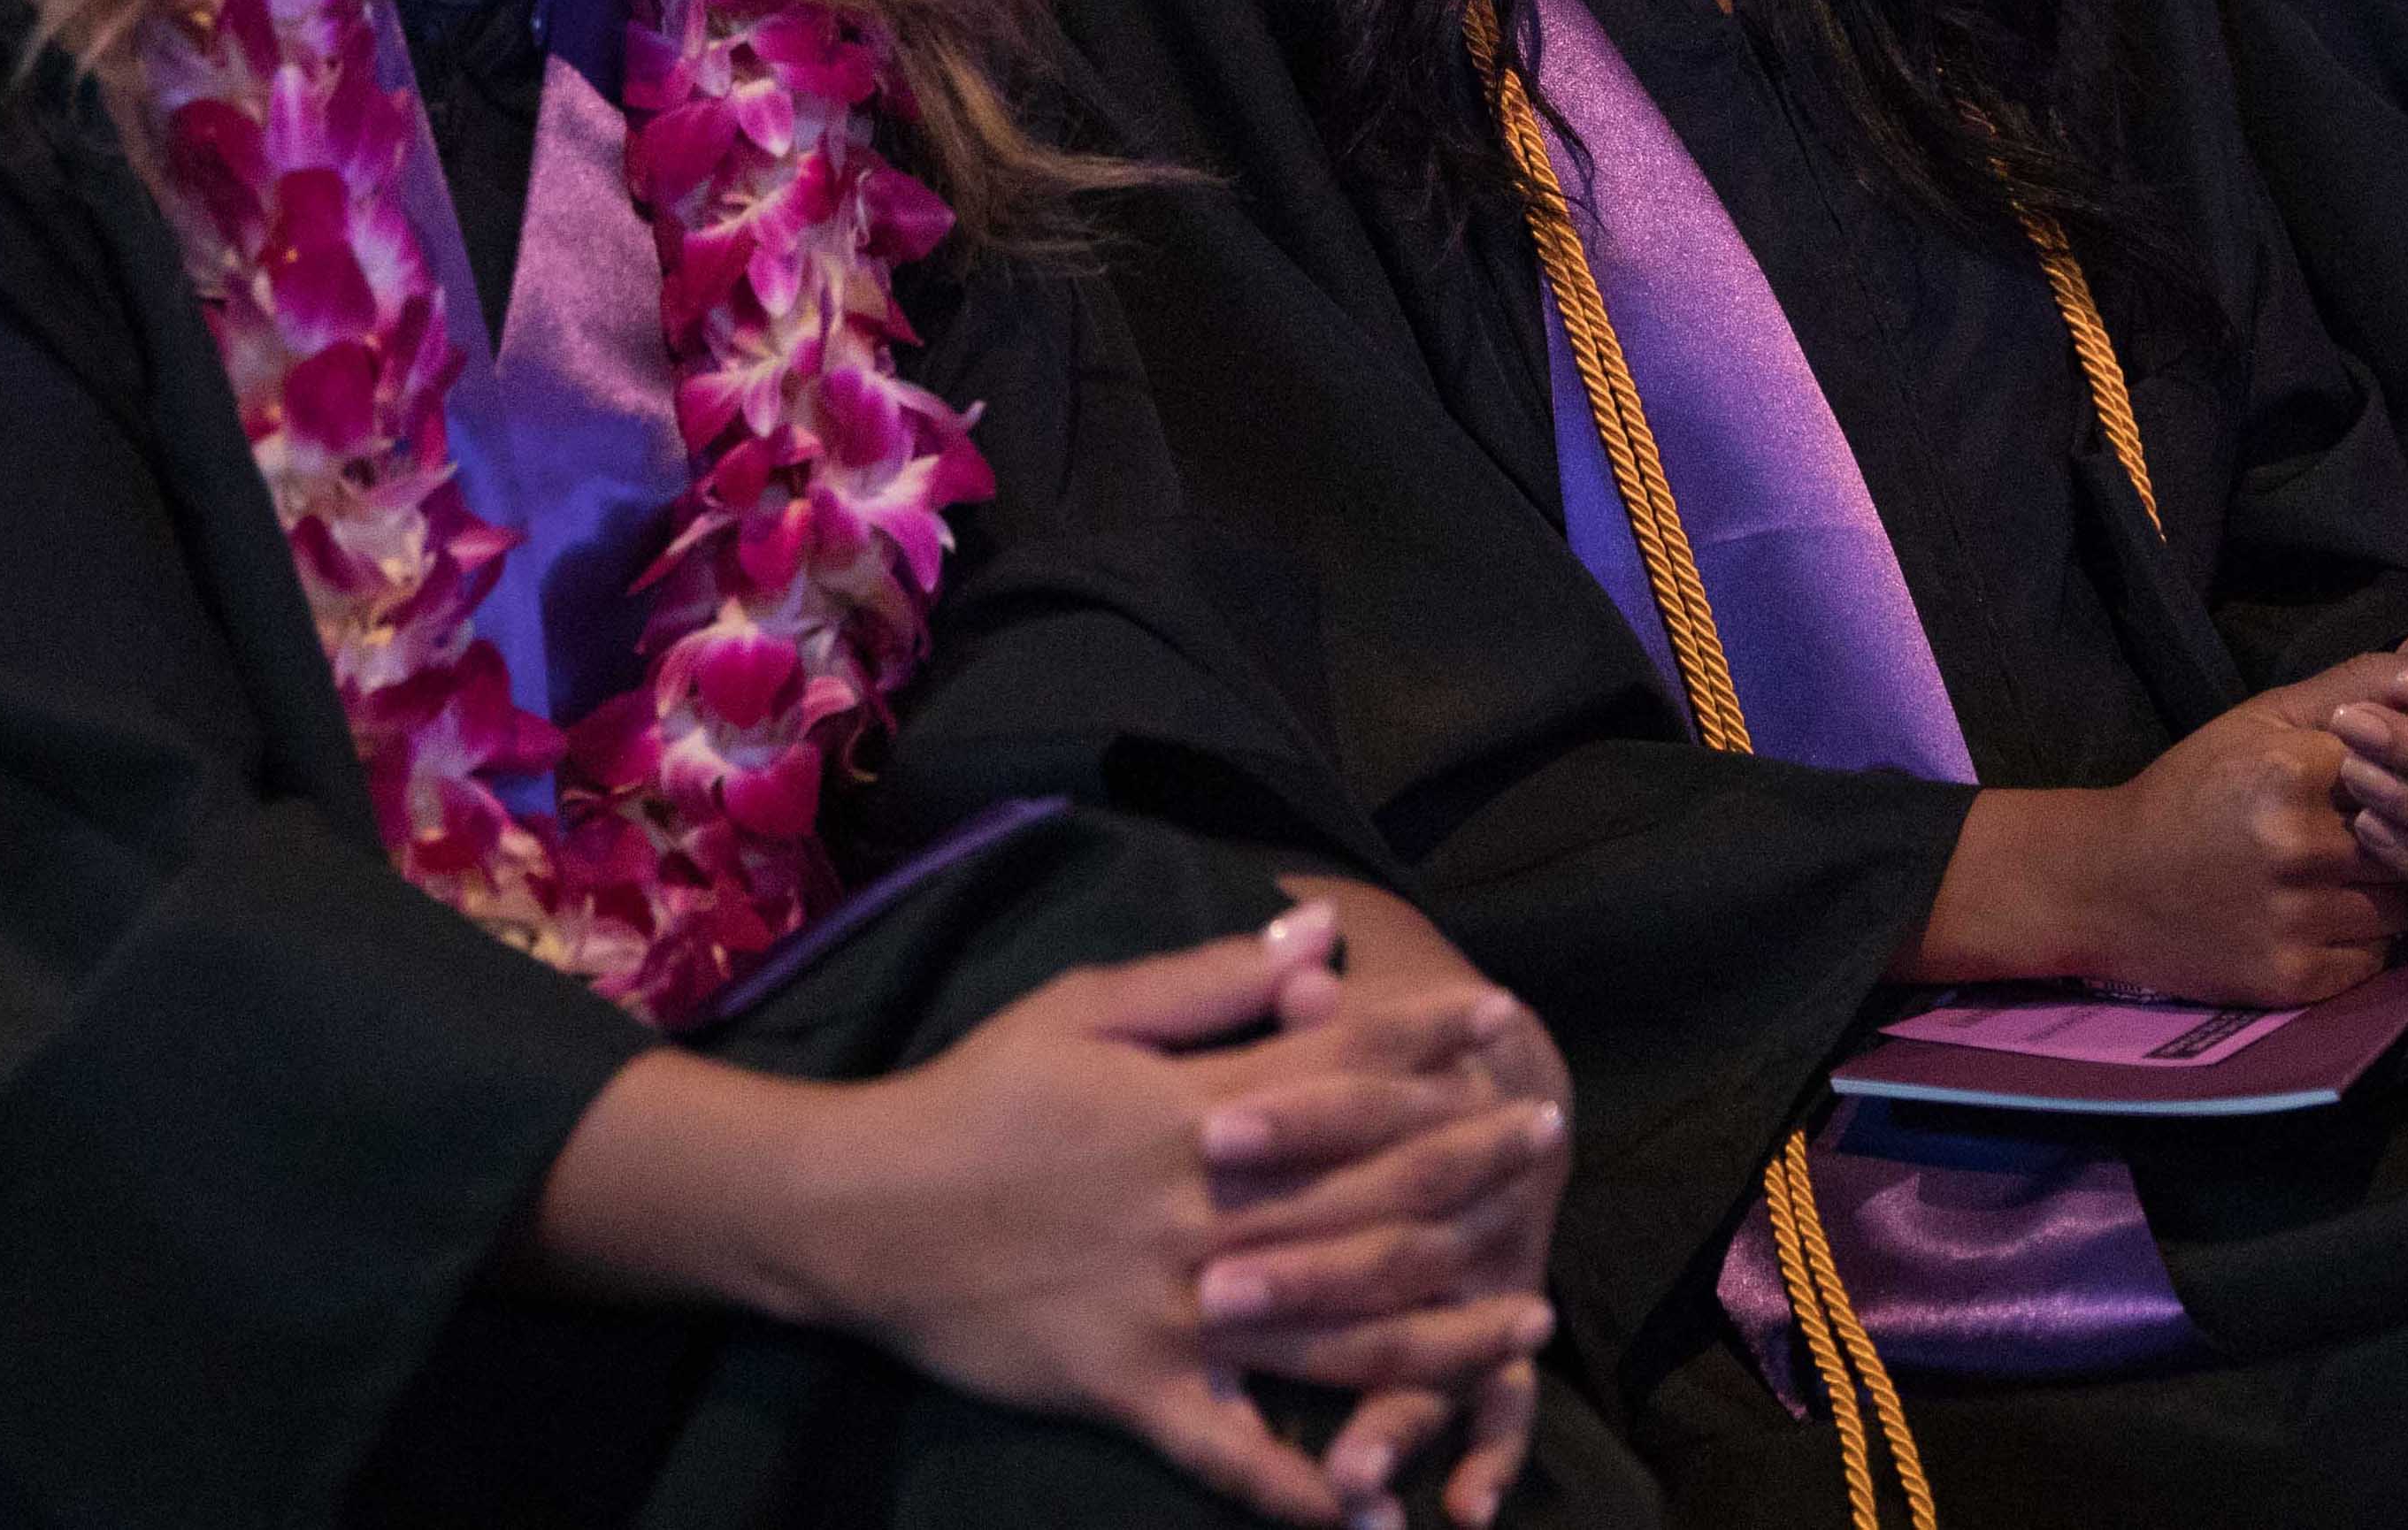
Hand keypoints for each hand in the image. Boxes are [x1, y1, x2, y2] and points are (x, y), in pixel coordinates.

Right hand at [794, 904, 1549, 1527]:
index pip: (1343, 1072)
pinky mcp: (1136, 1392)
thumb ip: (1209, 979)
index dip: (1431, 1043)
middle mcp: (1204, 1215)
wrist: (858, 1214)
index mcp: (1193, 1112)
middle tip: (1549, 1141)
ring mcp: (1177, 1314)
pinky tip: (1379, 1510)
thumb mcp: (1084, 1008)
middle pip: (1368, 1193)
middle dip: (1471, 1165)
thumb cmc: (976, 1094)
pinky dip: (1305, 1489)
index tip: (1503, 1020)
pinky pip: (1234, 1456)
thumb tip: (1317, 934)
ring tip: (1527, 1317)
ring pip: (1339, 1328)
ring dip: (1443, 1328)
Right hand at [1925, 699, 2407, 1007]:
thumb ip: (2355, 686)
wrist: (2105, 884)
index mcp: (2289, 771)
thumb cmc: (2192, 790)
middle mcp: (2298, 847)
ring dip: (2406, 891)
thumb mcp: (2261, 719)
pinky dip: (2370, 941)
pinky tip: (2336, 917)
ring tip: (2377, 871)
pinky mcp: (2295, 979)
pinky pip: (2377, 959)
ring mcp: (2297, 920)